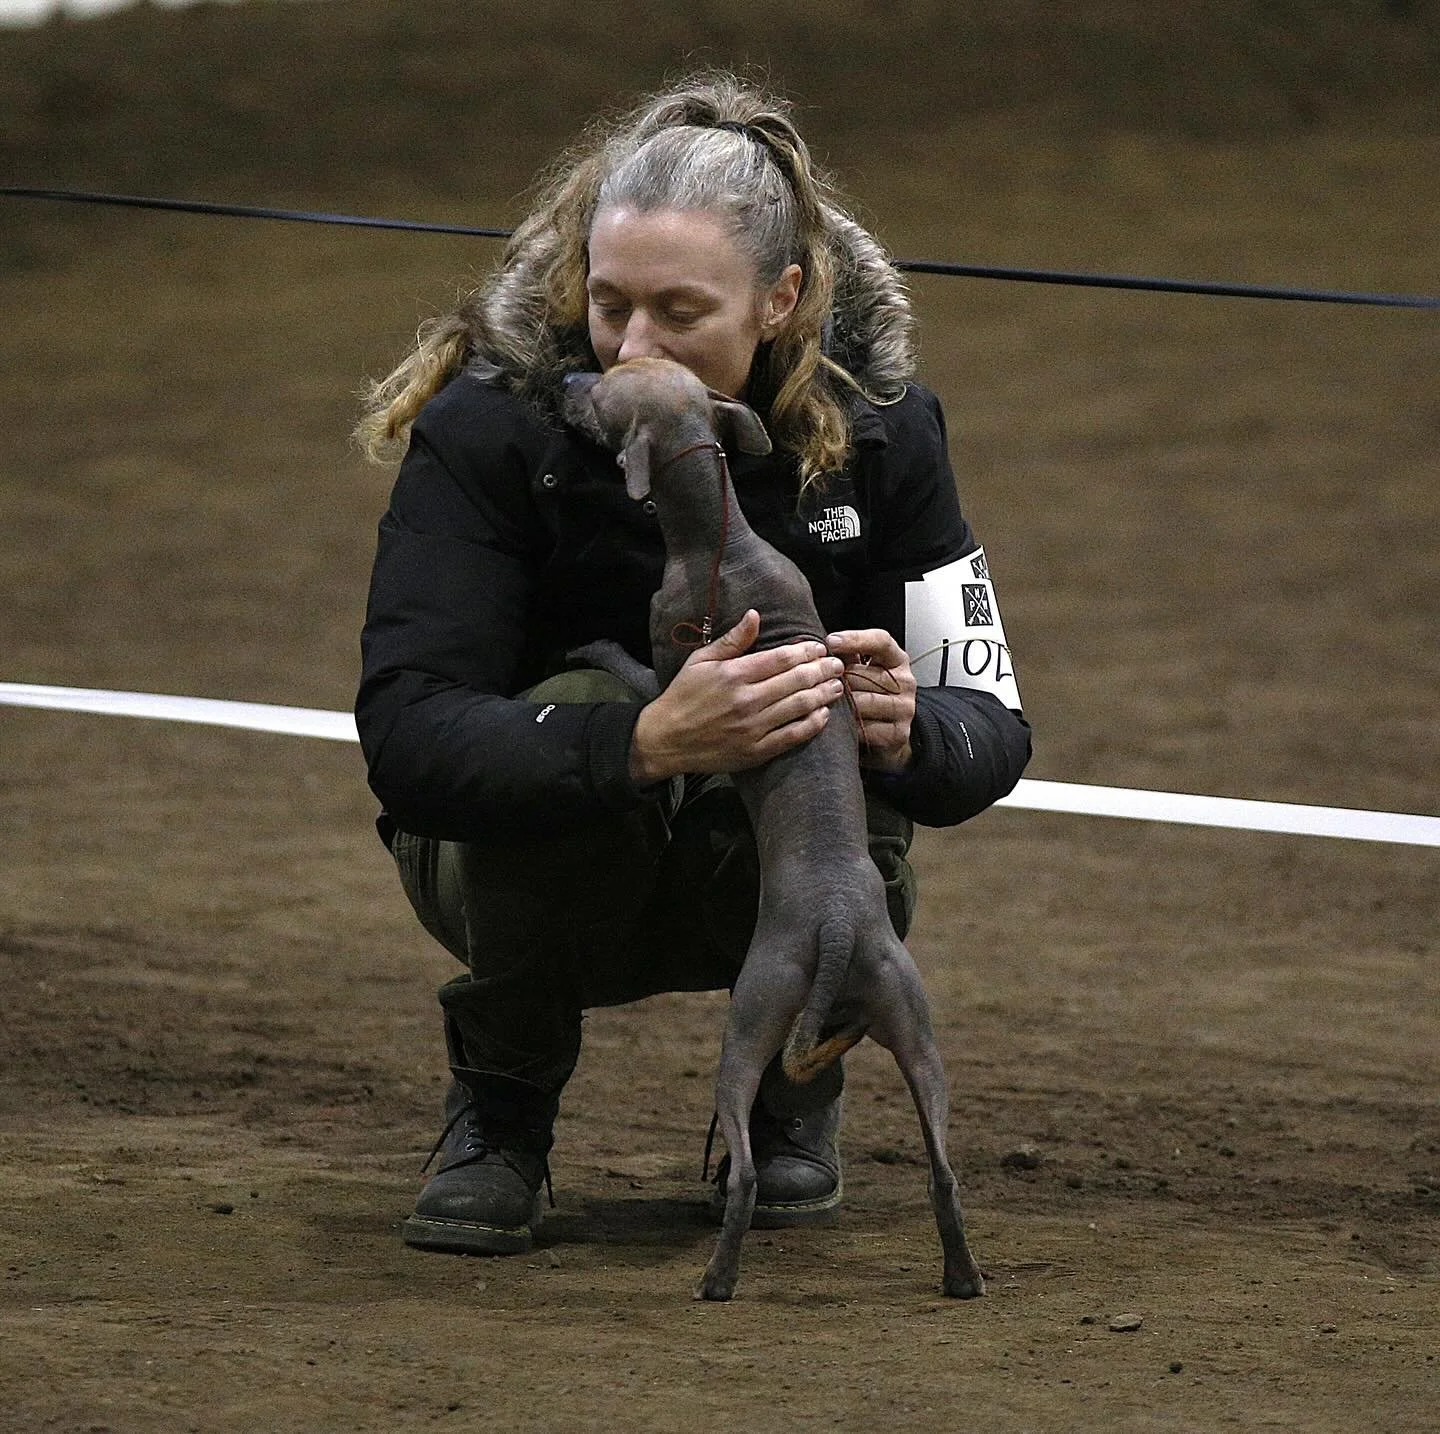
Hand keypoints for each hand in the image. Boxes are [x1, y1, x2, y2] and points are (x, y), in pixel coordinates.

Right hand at [628, 609, 845, 782]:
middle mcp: (746, 700)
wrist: (665, 740)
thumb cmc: (683, 696)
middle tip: (837, 665)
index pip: (781, 658)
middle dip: (822, 670)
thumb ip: (732, 640)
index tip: (820, 648)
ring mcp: (753, 728)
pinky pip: (792, 736)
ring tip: (837, 686)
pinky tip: (823, 715)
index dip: (806, 652)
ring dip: (823, 694)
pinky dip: (812, 724)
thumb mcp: (700, 661)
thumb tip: (755, 615)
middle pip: (796, 680)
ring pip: (799, 707)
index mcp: (734, 675)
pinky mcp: (756, 751)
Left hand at [825, 627, 916, 774]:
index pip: (880, 641)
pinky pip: (864, 727)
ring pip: (862, 701)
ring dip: (842, 704)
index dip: (854, 639)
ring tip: (828, 704)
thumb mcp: (863, 670)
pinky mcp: (898, 733)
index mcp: (897, 660)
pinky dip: (848, 726)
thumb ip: (848, 656)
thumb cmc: (871, 695)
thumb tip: (823, 645)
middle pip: (863, 674)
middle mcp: (905, 682)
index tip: (830, 642)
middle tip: (820, 683)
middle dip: (839, 680)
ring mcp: (904, 708)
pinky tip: (841, 724)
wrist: (889, 733)